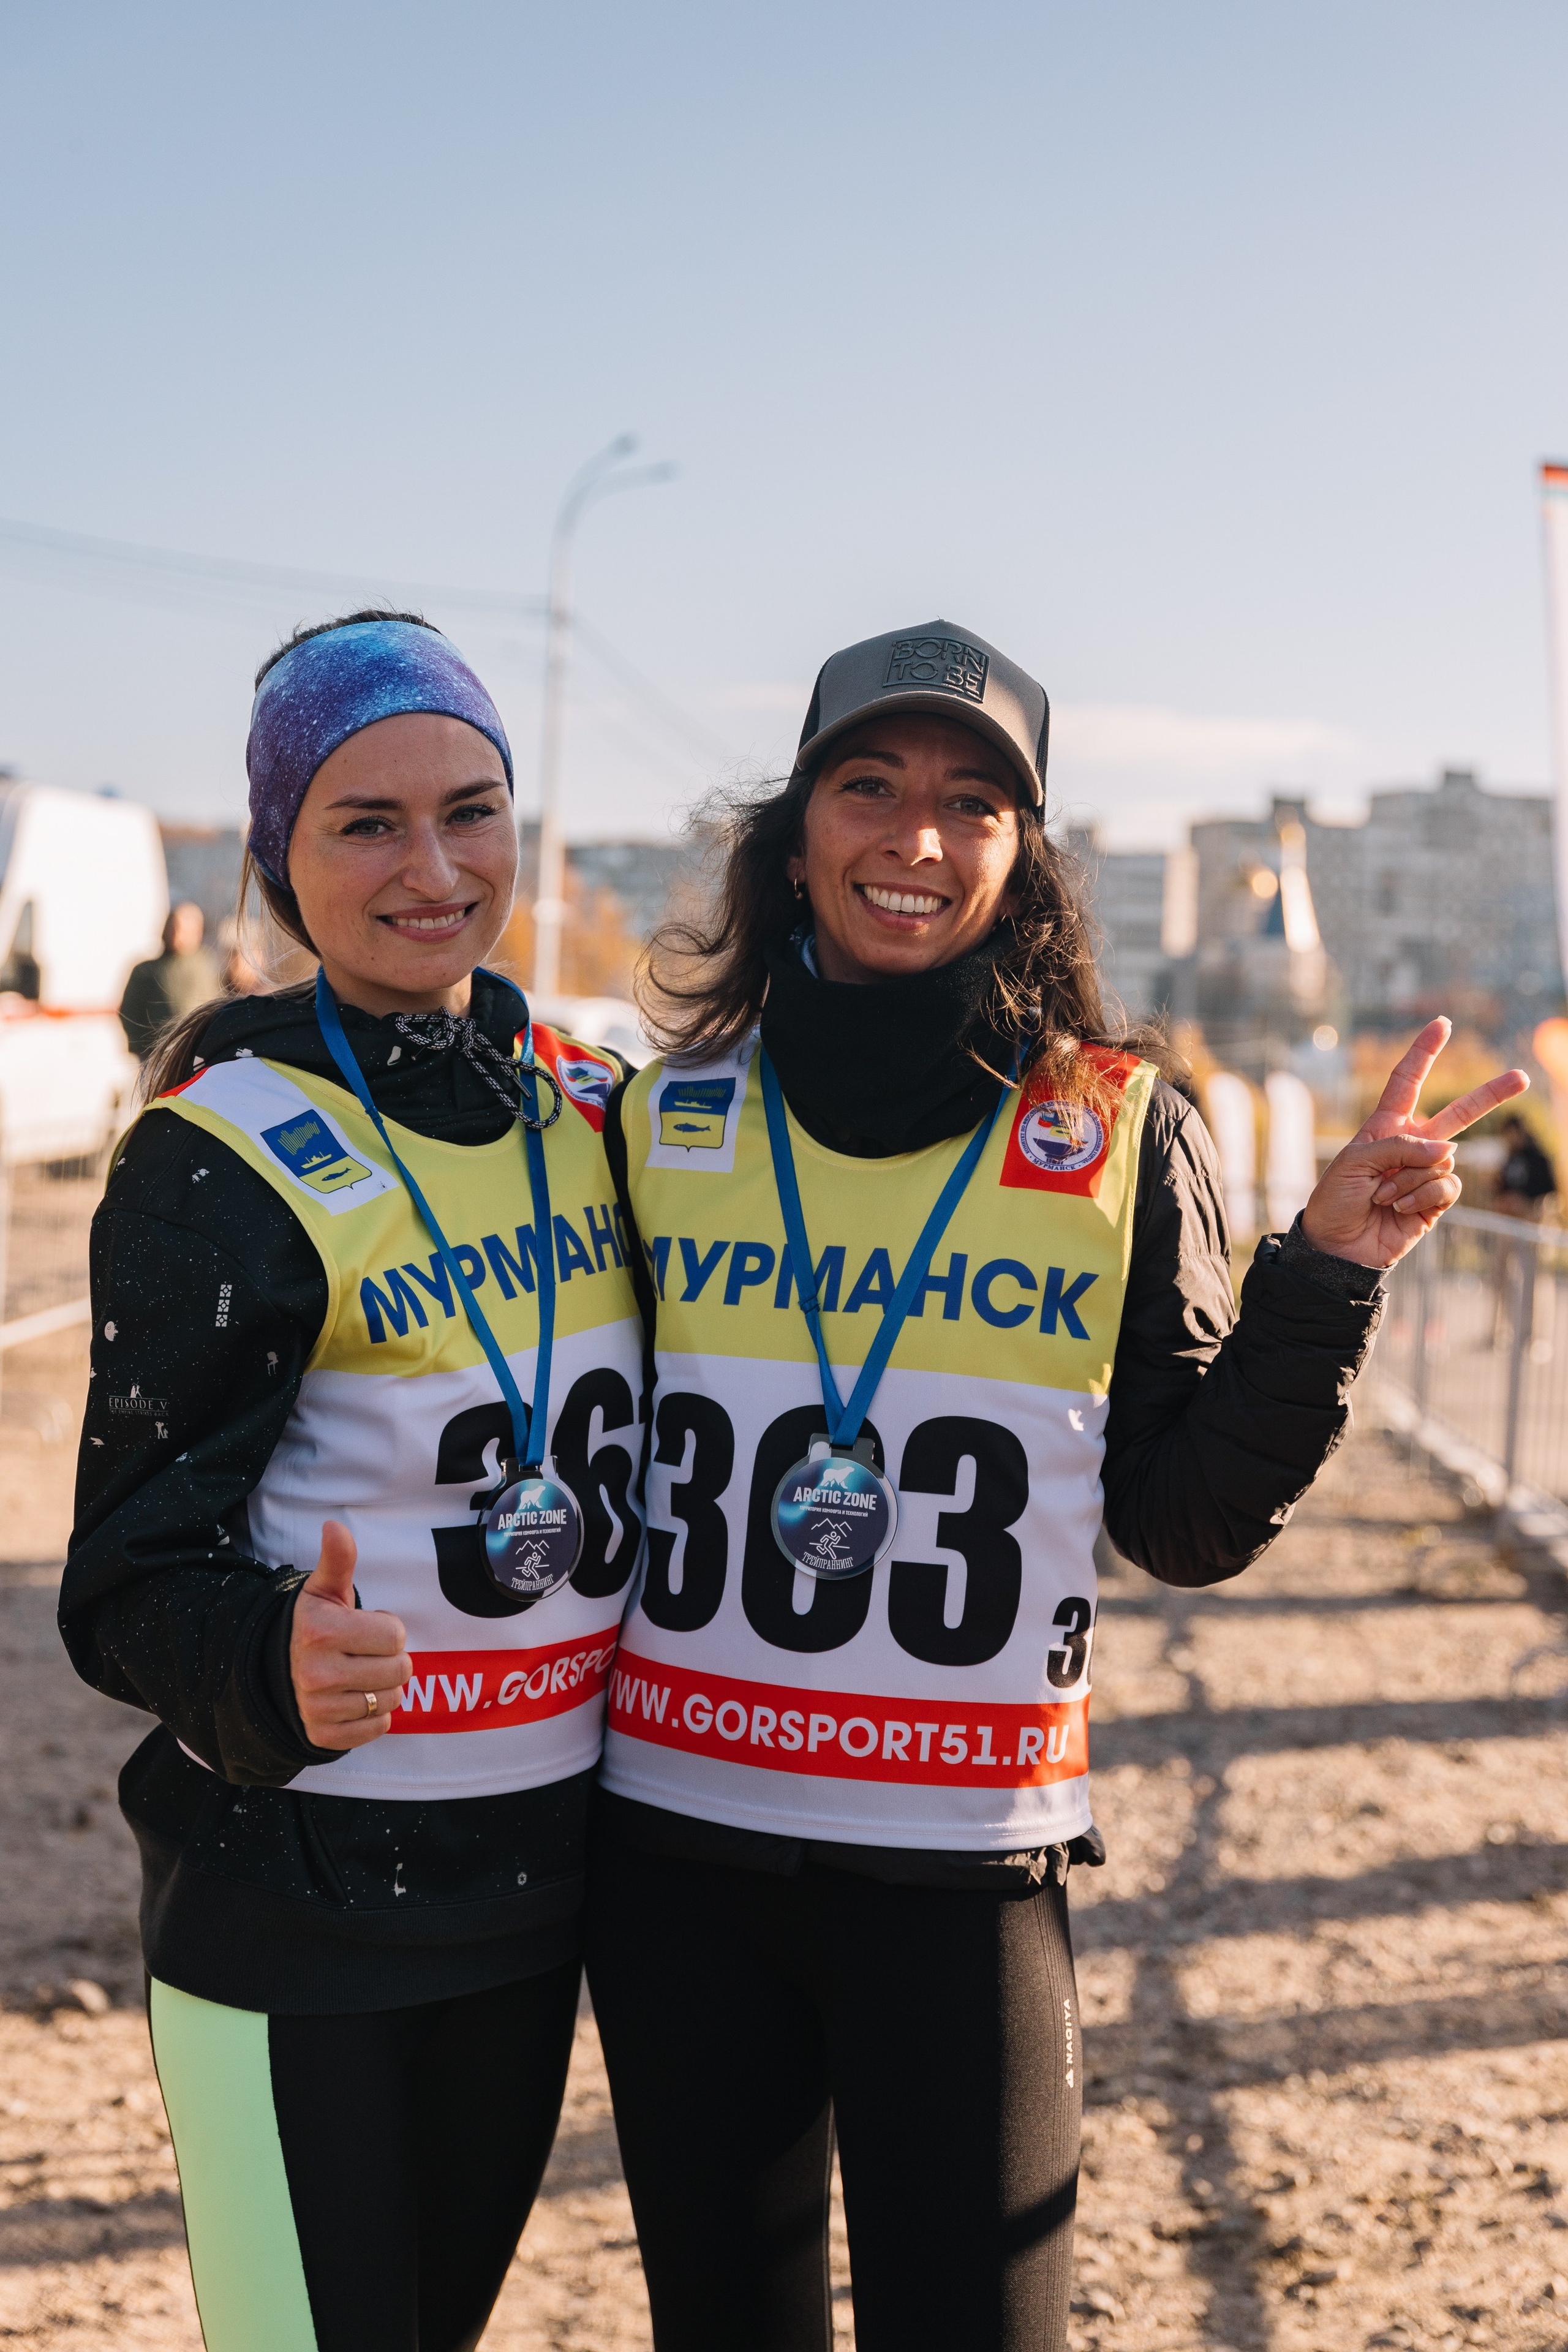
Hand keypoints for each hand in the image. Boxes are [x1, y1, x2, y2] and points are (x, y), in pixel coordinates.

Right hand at [288, 1520, 410, 1749]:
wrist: (278, 1672)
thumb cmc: (315, 1625)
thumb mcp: (324, 1591)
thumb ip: (338, 1560)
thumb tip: (334, 1526)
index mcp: (320, 1632)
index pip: (395, 1636)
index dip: (389, 1629)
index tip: (367, 1628)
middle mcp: (316, 1673)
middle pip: (400, 1670)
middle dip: (391, 1658)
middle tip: (366, 1653)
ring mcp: (319, 1709)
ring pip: (392, 1700)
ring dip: (386, 1687)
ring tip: (361, 1674)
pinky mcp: (324, 1736)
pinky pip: (378, 1728)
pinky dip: (375, 1715)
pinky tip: (355, 1698)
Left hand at [1301, 1017, 1528, 1269]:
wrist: (1338, 1245)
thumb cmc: (1336, 1199)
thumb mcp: (1356, 1161)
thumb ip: (1400, 1146)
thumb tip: (1449, 1151)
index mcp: (1386, 1125)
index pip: (1407, 1081)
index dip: (1424, 1052)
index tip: (1442, 1024)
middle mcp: (1412, 1145)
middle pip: (1459, 1114)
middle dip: (1490, 1095)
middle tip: (1521, 1077)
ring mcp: (1427, 1173)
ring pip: (1444, 1161)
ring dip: (1410, 1180)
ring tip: (1383, 1196)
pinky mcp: (1436, 1201)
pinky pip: (1447, 1187)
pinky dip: (1422, 1197)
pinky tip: (1400, 1209)